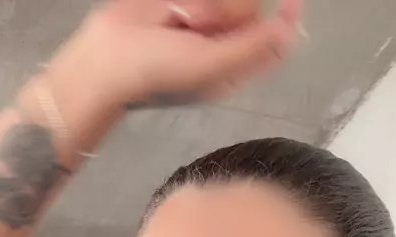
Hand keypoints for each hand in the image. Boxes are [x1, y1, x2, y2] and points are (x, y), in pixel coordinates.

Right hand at [76, 0, 301, 105]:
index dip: (287, 16)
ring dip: (204, 0)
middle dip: (228, 6)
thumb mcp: (210, 67)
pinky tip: (168, 7)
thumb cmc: (158, 71)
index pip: (274, 36)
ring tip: (178, 17)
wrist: (107, 56)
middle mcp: (222, 37)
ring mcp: (200, 13)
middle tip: (198, 23)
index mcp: (234, 63)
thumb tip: (289, 28)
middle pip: (250, 4)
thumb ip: (252, 48)